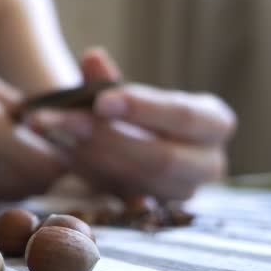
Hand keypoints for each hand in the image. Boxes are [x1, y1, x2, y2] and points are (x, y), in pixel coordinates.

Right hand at [0, 66, 63, 205]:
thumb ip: (17, 103)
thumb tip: (48, 123)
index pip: (47, 163)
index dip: (62, 155)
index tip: (61, 142)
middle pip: (37, 184)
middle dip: (48, 169)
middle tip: (42, 147)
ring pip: (16, 195)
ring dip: (25, 178)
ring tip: (13, 151)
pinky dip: (1, 184)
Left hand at [29, 49, 235, 199]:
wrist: (132, 148)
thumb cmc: (134, 114)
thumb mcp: (122, 95)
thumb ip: (106, 79)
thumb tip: (92, 58)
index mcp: (214, 123)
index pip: (183, 116)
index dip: (142, 108)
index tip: (100, 102)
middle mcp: (208, 164)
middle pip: (161, 158)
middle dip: (110, 140)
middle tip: (66, 123)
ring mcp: (182, 194)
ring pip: (139, 182)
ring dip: (93, 159)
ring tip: (56, 135)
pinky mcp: (154, 212)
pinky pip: (121, 199)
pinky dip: (87, 176)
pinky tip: (60, 154)